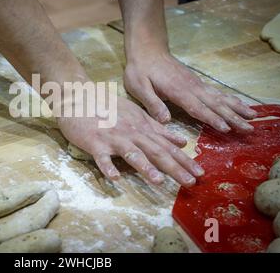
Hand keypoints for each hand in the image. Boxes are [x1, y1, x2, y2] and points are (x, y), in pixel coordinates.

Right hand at [57, 96, 204, 187]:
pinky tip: (115, 178)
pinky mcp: (95, 143)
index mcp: (142, 127)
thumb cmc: (107, 107)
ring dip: (145, 167)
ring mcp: (113, 138)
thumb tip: (182, 141)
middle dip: (174, 167)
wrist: (79, 97)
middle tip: (190, 182)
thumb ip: (158, 129)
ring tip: (158, 181)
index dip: (184, 159)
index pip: (167, 145)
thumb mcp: (136, 114)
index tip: (200, 172)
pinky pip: (102, 158)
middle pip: (155, 151)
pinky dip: (108, 167)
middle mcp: (131, 132)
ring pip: (131, 153)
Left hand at [124, 50, 256, 132]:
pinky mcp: (196, 83)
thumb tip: (165, 120)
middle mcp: (191, 87)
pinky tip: (240, 105)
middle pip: (215, 104)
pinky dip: (230, 100)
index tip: (226, 128)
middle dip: (232, 117)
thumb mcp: (139, 86)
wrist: (147, 50)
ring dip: (236, 108)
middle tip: (248, 129)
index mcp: (177, 91)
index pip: (197, 107)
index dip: (212, 119)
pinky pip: (216, 93)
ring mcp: (196, 84)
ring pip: (220, 98)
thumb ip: (152, 103)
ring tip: (253, 117)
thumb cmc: (140, 70)